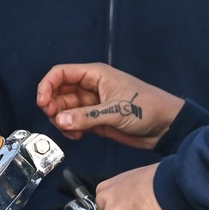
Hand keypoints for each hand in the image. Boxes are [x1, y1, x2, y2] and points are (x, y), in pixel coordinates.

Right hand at [36, 62, 183, 148]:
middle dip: (52, 107)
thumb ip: (86, 116)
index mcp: (96, 75)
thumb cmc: (148, 108)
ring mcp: (91, 104)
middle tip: (57, 120)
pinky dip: (69, 130)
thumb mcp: (116, 110)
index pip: (61, 73)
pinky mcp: (93, 119)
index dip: (47, 86)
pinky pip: (72, 122)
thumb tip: (59, 121)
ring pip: (62, 109)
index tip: (43, 104)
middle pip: (57, 92)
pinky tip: (78, 136)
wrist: (166, 126)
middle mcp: (90, 87)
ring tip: (73, 131)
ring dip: (61, 121)